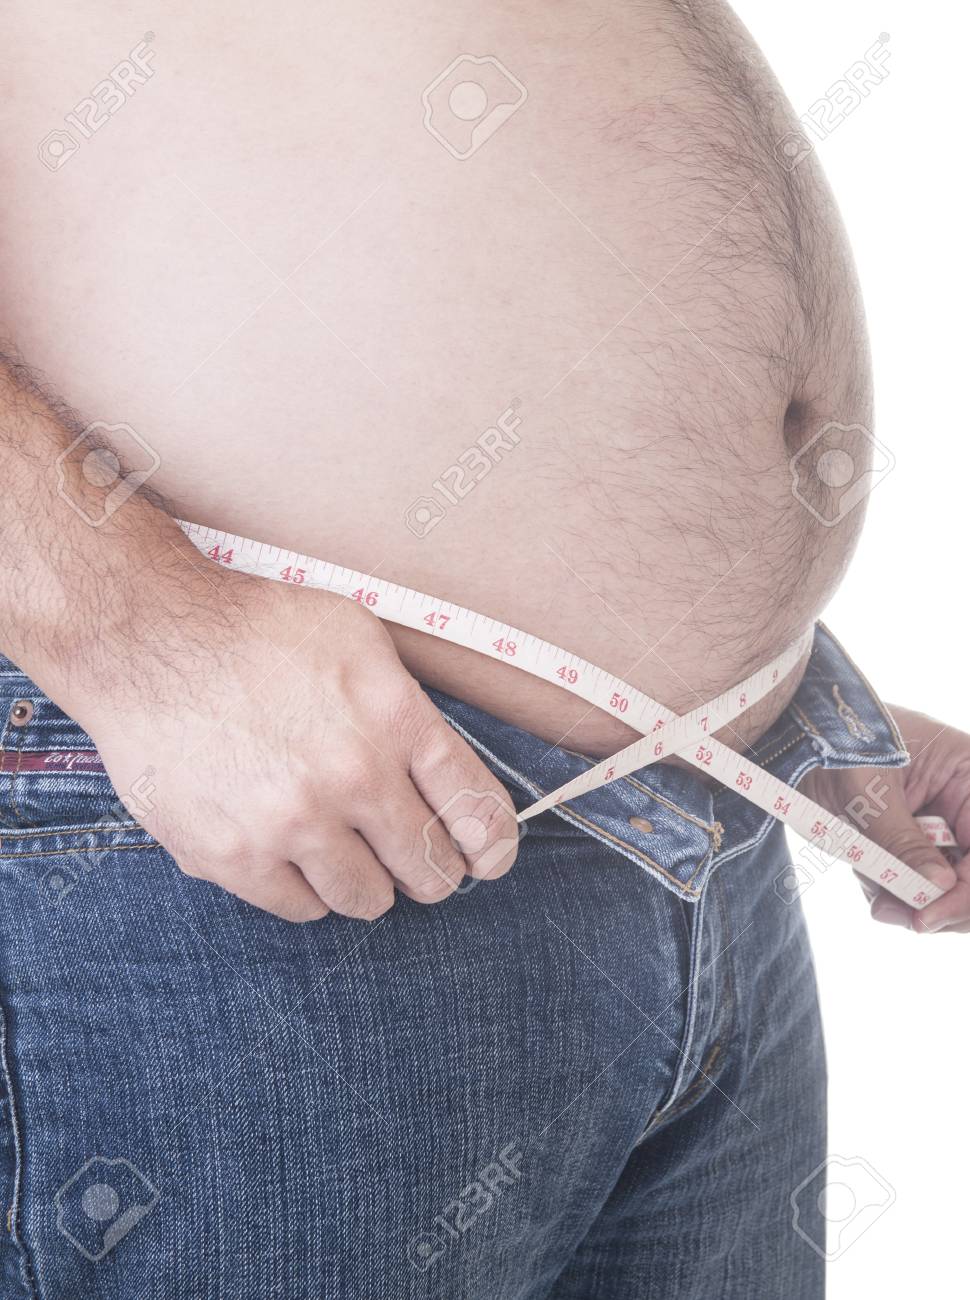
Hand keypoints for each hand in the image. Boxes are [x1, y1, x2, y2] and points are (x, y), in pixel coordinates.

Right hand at [75, 562, 518, 921]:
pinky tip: (296, 858)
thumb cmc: (253, 630)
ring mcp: (293, 823)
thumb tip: (442, 774)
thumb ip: (407, 705)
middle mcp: (353, 776)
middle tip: (418, 864)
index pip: (474, 807)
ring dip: (370, 886)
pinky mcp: (234, 857)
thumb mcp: (356, 637)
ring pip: (369, 899)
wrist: (146, 641)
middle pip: (430, 867)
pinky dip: (308, 892)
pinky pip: (302, 909)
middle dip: (432, 870)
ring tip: (351, 858)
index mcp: (394, 718)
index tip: (489, 858)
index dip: (491, 844)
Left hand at [800, 705, 969, 932]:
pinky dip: (890, 888)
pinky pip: (912, 879)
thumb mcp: (868, 793)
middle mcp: (963, 801)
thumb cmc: (834, 741)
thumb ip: (903, 842)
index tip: (926, 917)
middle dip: (937, 901)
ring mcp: (937, 821)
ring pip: (943, 884)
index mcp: (969, 776)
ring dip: (907, 896)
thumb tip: (940, 886)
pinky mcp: (908, 836)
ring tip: (871, 886)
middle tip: (896, 916)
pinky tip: (865, 874)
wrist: (791, 733)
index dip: (966, 892)